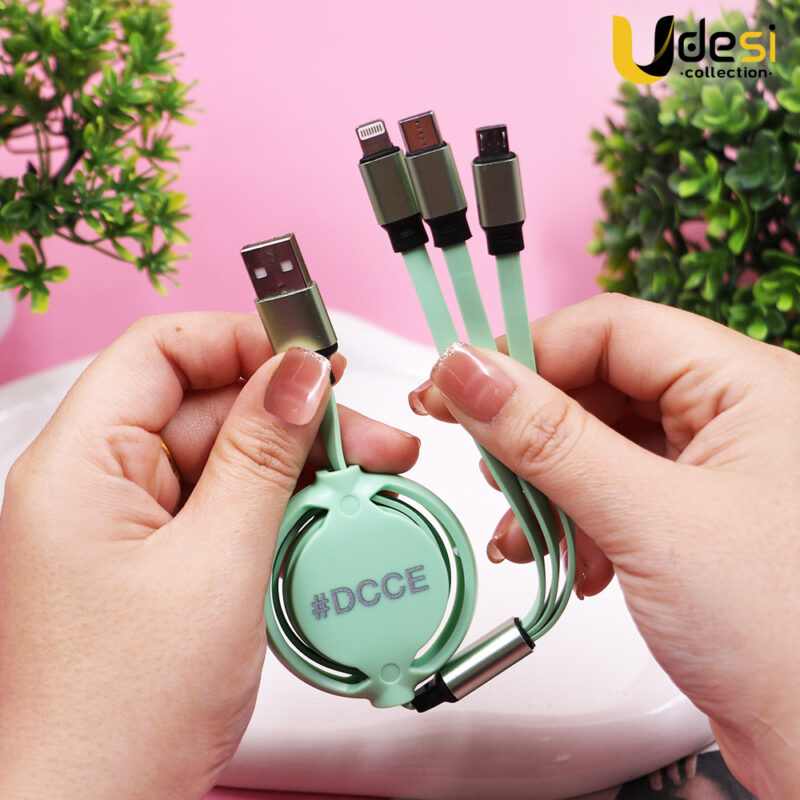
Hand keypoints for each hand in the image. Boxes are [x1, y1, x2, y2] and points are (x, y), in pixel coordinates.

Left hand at [0, 313, 419, 799]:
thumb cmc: (121, 714)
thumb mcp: (217, 564)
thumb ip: (263, 455)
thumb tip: (300, 373)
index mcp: (79, 467)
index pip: (160, 351)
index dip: (241, 340)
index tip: (315, 354)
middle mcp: (95, 485)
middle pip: (204, 404)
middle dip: (291, 413)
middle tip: (366, 433)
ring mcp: (127, 524)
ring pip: (224, 456)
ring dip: (295, 463)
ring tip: (364, 480)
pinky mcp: (158, 558)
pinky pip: (225, 503)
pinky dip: (279, 504)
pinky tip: (325, 516)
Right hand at [409, 294, 799, 799]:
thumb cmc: (786, 637)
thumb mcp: (645, 518)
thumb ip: (548, 437)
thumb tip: (469, 370)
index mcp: (749, 385)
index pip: (611, 329)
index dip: (528, 352)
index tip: (460, 384)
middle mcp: (732, 417)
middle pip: (597, 383)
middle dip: (532, 429)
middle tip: (482, 457)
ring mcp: (710, 470)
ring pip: (596, 441)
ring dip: (545, 484)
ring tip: (523, 528)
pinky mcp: (688, 519)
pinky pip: (609, 490)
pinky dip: (571, 519)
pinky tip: (560, 557)